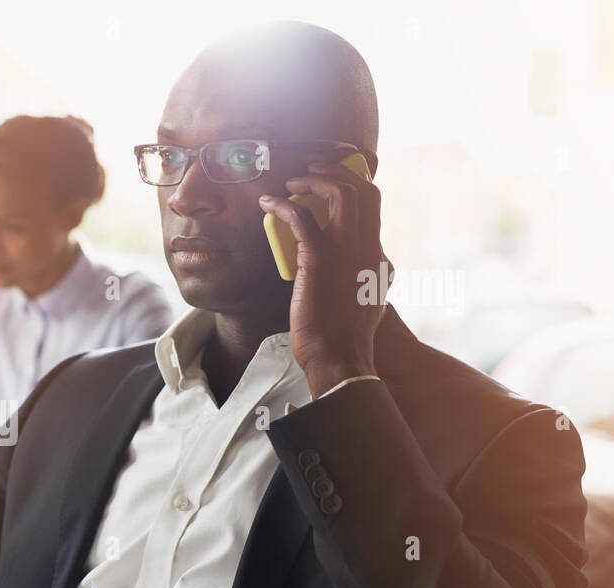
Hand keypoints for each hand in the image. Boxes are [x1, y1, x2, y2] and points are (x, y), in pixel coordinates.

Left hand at [258, 161, 393, 397]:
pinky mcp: (320, 258)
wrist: (340, 357)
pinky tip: (268, 204)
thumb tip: (374, 264)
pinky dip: (283, 204)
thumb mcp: (371, 300)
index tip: (333, 181)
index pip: (375, 204)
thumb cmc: (348, 336)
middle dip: (336, 171)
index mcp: (378, 255)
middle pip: (363, 189)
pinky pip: (302, 217)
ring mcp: (346, 250)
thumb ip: (373, 276)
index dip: (355, 184)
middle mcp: (369, 246)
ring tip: (292, 183)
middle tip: (311, 171)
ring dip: (314, 180)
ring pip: (341, 193)